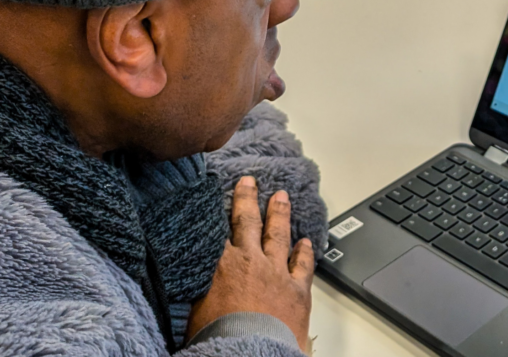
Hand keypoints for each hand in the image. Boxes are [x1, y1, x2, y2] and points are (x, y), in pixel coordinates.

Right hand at [187, 176, 314, 350]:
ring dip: (279, 214)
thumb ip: (196, 287)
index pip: (218, 230)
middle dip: (248, 200)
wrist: (251, 353)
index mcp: (222, 265)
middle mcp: (251, 262)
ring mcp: (277, 273)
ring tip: (281, 196)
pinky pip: (303, 265)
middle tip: (249, 181)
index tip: (217, 193)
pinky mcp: (298, 289)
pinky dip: (305, 252)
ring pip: (279, 235)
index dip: (217, 211)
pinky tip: (306, 241)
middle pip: (249, 223)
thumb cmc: (218, 337)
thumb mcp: (193, 309)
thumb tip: (189, 277)